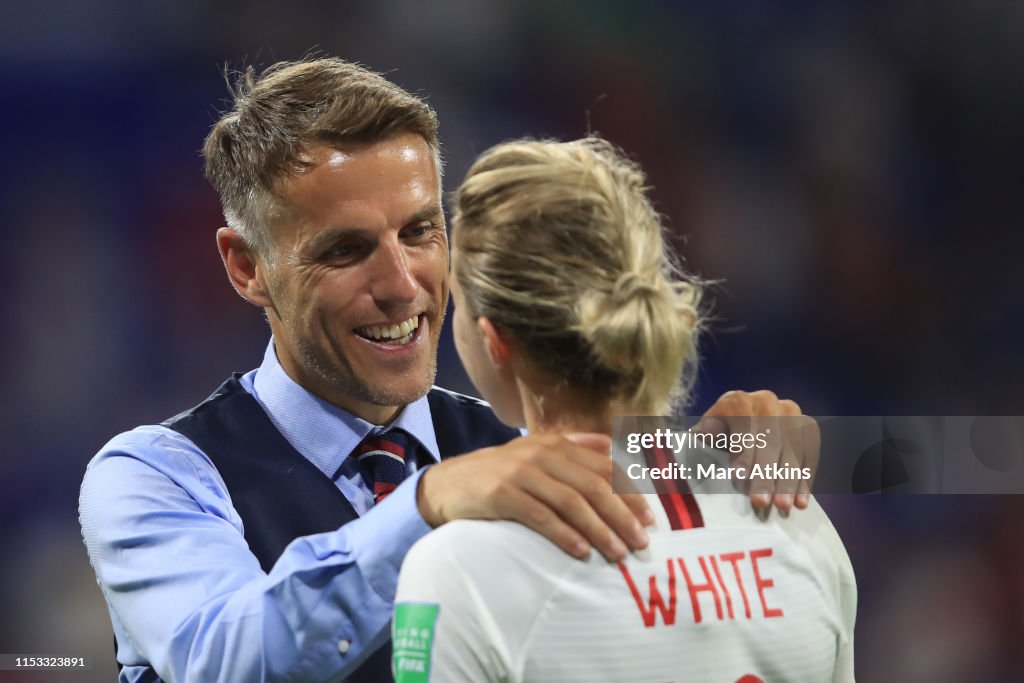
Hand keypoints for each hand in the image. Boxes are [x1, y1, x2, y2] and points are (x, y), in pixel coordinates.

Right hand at [417, 433, 653, 560]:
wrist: (448, 483)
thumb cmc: (499, 472)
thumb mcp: (535, 451)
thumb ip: (574, 446)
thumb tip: (612, 444)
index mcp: (556, 444)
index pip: (605, 467)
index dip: (631, 493)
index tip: (650, 519)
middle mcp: (542, 454)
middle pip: (594, 486)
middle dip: (623, 516)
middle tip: (641, 542)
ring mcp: (521, 473)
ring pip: (572, 502)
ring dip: (600, 530)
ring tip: (618, 553)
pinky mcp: (502, 494)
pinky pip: (541, 516)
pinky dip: (564, 535)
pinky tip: (581, 552)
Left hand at [697, 390, 819, 511]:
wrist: (736, 432)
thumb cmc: (716, 440)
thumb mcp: (704, 437)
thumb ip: (706, 436)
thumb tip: (708, 434)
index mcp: (736, 401)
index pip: (743, 426)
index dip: (742, 453)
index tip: (738, 480)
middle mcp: (765, 401)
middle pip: (770, 439)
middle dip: (765, 473)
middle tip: (761, 502)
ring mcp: (789, 412)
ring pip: (793, 447)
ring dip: (789, 480)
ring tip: (782, 506)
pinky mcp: (806, 427)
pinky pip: (810, 454)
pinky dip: (805, 480)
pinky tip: (800, 502)